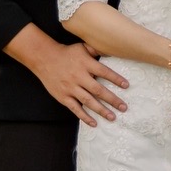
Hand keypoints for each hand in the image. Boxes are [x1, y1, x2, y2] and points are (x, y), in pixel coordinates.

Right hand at [9, 30, 128, 126]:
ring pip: (88, 101)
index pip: (104, 72)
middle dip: (112, 99)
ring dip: (101, 110)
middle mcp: (78, 77)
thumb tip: (113, 49)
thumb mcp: (82, 47)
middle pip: (98, 90)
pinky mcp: (63, 97)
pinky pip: (75, 108)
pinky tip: (94, 123)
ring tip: (113, 117)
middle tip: (123, 107)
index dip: (116, 79)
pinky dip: (85, 117)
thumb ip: (97, 49)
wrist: (44, 58)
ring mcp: (70, 88)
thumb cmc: (67, 53)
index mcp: (85, 64)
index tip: (126, 86)